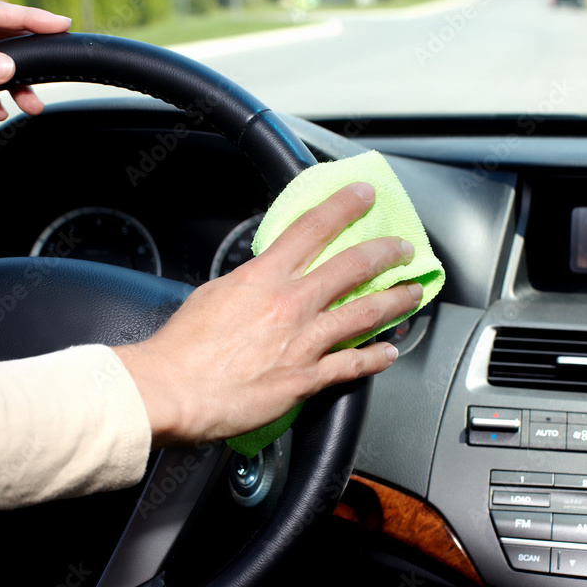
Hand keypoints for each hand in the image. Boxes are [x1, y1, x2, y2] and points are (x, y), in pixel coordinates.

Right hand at [114, 182, 422, 448]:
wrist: (174, 390)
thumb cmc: (182, 348)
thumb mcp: (213, 295)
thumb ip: (247, 284)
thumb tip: (261, 278)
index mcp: (264, 277)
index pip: (312, 228)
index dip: (344, 206)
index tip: (363, 195)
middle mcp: (291, 303)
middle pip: (353, 266)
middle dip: (386, 252)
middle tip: (403, 247)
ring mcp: (304, 341)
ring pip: (365, 312)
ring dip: (396, 300)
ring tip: (412, 293)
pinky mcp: (306, 378)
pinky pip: (352, 365)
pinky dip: (376, 358)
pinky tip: (389, 352)